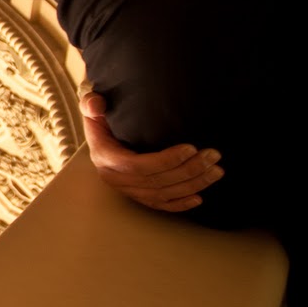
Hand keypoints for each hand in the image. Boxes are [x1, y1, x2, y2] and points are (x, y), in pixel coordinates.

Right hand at [81, 91, 222, 212]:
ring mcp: (126, 189)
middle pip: (156, 182)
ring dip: (192, 185)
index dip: (166, 160)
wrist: (100, 128)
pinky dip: (179, 204)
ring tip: (216, 171)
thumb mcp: (92, 104)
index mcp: (104, 156)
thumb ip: (91, 102)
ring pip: (162, 194)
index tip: (191, 148)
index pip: (137, 165)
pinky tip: (199, 198)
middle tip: (213, 156)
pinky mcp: (136, 194)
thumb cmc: (102, 114)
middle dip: (188, 171)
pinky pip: (159, 204)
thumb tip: (95, 104)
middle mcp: (114, 177)